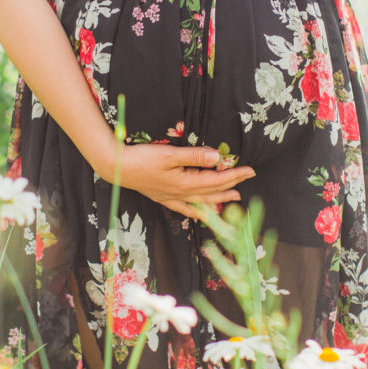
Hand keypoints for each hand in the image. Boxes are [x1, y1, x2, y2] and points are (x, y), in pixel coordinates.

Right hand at [100, 143, 256, 221]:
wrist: (117, 168)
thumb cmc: (142, 159)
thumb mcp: (170, 155)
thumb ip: (195, 156)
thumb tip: (218, 158)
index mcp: (186, 183)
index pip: (217, 179)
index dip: (235, 175)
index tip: (250, 170)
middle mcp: (181, 194)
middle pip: (213, 191)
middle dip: (232, 185)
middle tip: (248, 180)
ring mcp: (172, 197)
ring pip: (201, 202)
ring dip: (218, 199)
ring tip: (233, 198)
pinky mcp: (162, 197)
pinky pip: (185, 208)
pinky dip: (197, 211)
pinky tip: (202, 214)